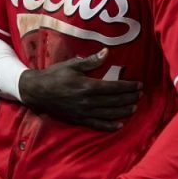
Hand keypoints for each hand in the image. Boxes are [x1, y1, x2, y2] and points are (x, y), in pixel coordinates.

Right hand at [19, 49, 141, 130]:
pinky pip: (97, 124)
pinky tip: (119, 125)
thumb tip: (107, 52)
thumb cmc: (54, 75)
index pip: (113, 87)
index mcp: (87, 86)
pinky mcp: (78, 119)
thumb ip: (91, 61)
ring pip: (108, 113)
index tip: (139, 85)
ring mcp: (83, 112)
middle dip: (129, 98)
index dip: (128, 86)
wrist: (37, 91)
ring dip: (123, 111)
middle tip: (140, 95)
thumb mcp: (72, 65)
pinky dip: (109, 126)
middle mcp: (88, 101)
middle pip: (114, 101)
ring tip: (134, 108)